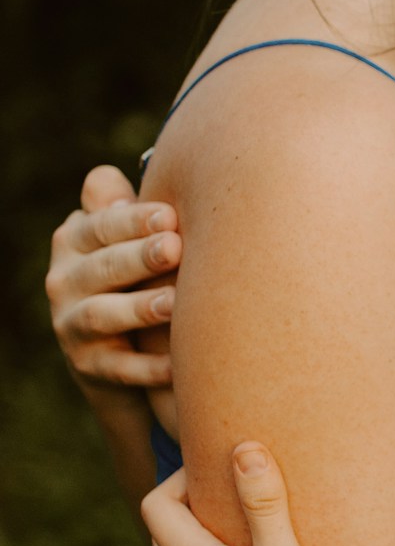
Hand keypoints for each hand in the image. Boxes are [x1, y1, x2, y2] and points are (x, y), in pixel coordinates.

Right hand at [47, 166, 179, 391]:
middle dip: (138, 257)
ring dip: (139, 308)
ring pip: (102, 315)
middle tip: (176, 248)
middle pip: (101, 267)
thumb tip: (108, 178)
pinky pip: (118, 368)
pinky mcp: (87, 367)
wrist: (121, 352)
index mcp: (75, 241)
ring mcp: (71, 325)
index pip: (99, 226)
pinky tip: (179, 365)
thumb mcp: (124, 240)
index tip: (171, 216)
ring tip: (176, 303)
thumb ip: (119, 209)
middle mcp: (64, 280)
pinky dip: (147, 367)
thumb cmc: (136, 275)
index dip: (132, 220)